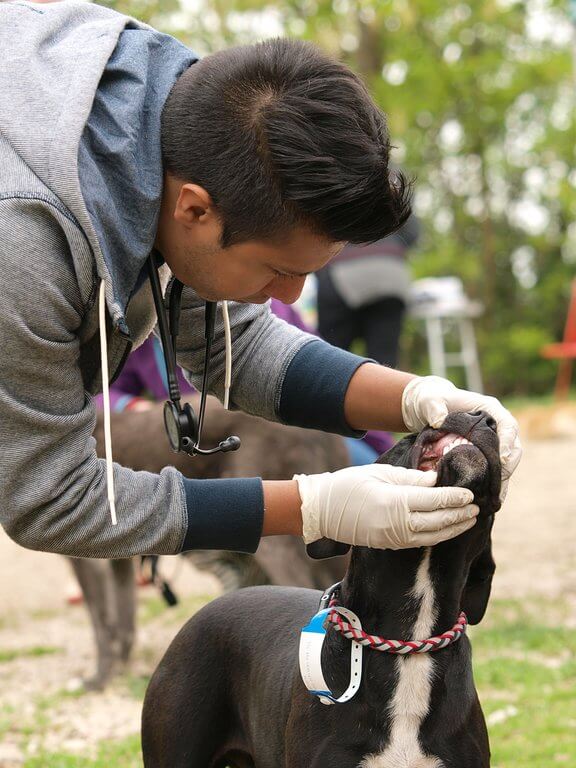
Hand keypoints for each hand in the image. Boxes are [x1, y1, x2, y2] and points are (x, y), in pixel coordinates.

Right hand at [294, 465, 477, 548]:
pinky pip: (420, 542)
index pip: (433, 500)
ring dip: (453, 529)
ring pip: (432, 536)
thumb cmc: (348, 484)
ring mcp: (393, 537)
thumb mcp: (379, 473)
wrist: (322, 510)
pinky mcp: (389, 544)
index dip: (454, 497)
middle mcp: (396, 523)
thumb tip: (435, 480)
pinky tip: (447, 529)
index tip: (470, 493)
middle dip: (459, 515)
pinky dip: (437, 536)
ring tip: (469, 520)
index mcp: (394, 501)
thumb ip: (410, 478)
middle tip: (478, 507)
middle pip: (437, 521)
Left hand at [401, 376, 521, 497]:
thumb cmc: (430, 400)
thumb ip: (433, 407)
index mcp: (490, 409)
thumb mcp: (428, 401)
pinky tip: (486, 499)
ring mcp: (492, 441)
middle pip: (513, 447)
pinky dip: (492, 484)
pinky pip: (493, 470)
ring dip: (502, 481)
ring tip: (494, 499)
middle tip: (497, 486)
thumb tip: (438, 420)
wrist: (427, 408)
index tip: (502, 459)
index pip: (508, 425)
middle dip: (507, 468)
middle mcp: (496, 426)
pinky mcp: (484, 454)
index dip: (508, 442)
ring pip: (506, 463)